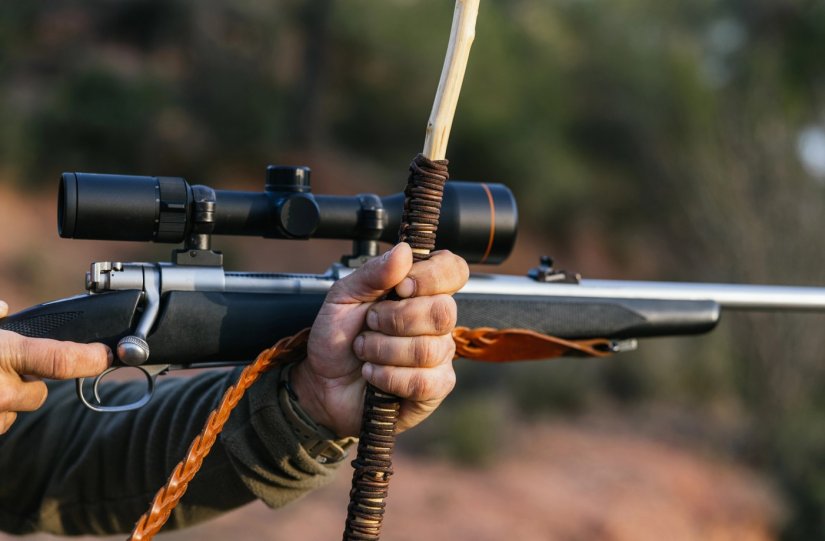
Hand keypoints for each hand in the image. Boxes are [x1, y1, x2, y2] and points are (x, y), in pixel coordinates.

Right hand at [0, 300, 111, 433]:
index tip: (107, 356)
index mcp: (5, 354)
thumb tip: (5, 308)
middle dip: (27, 384)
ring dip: (5, 401)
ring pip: (14, 412)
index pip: (62, 360)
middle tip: (3, 369)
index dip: (90, 359)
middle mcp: (1, 391)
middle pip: (38, 395)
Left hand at [291, 243, 468, 436]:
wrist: (322, 382)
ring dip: (383, 350)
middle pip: (443, 311)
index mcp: (420, 291)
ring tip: (365, 350)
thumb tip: (404, 251)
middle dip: (396, 319)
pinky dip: (388, 377)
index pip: (453, 270)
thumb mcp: (344, 296)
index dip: (432, 277)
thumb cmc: (337, 337)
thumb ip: (373, 272)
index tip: (401, 287)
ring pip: (428, 349)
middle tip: (370, 323)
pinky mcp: (434, 388)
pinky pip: (424, 382)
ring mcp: (439, 355)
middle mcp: (436, 321)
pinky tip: (374, 374)